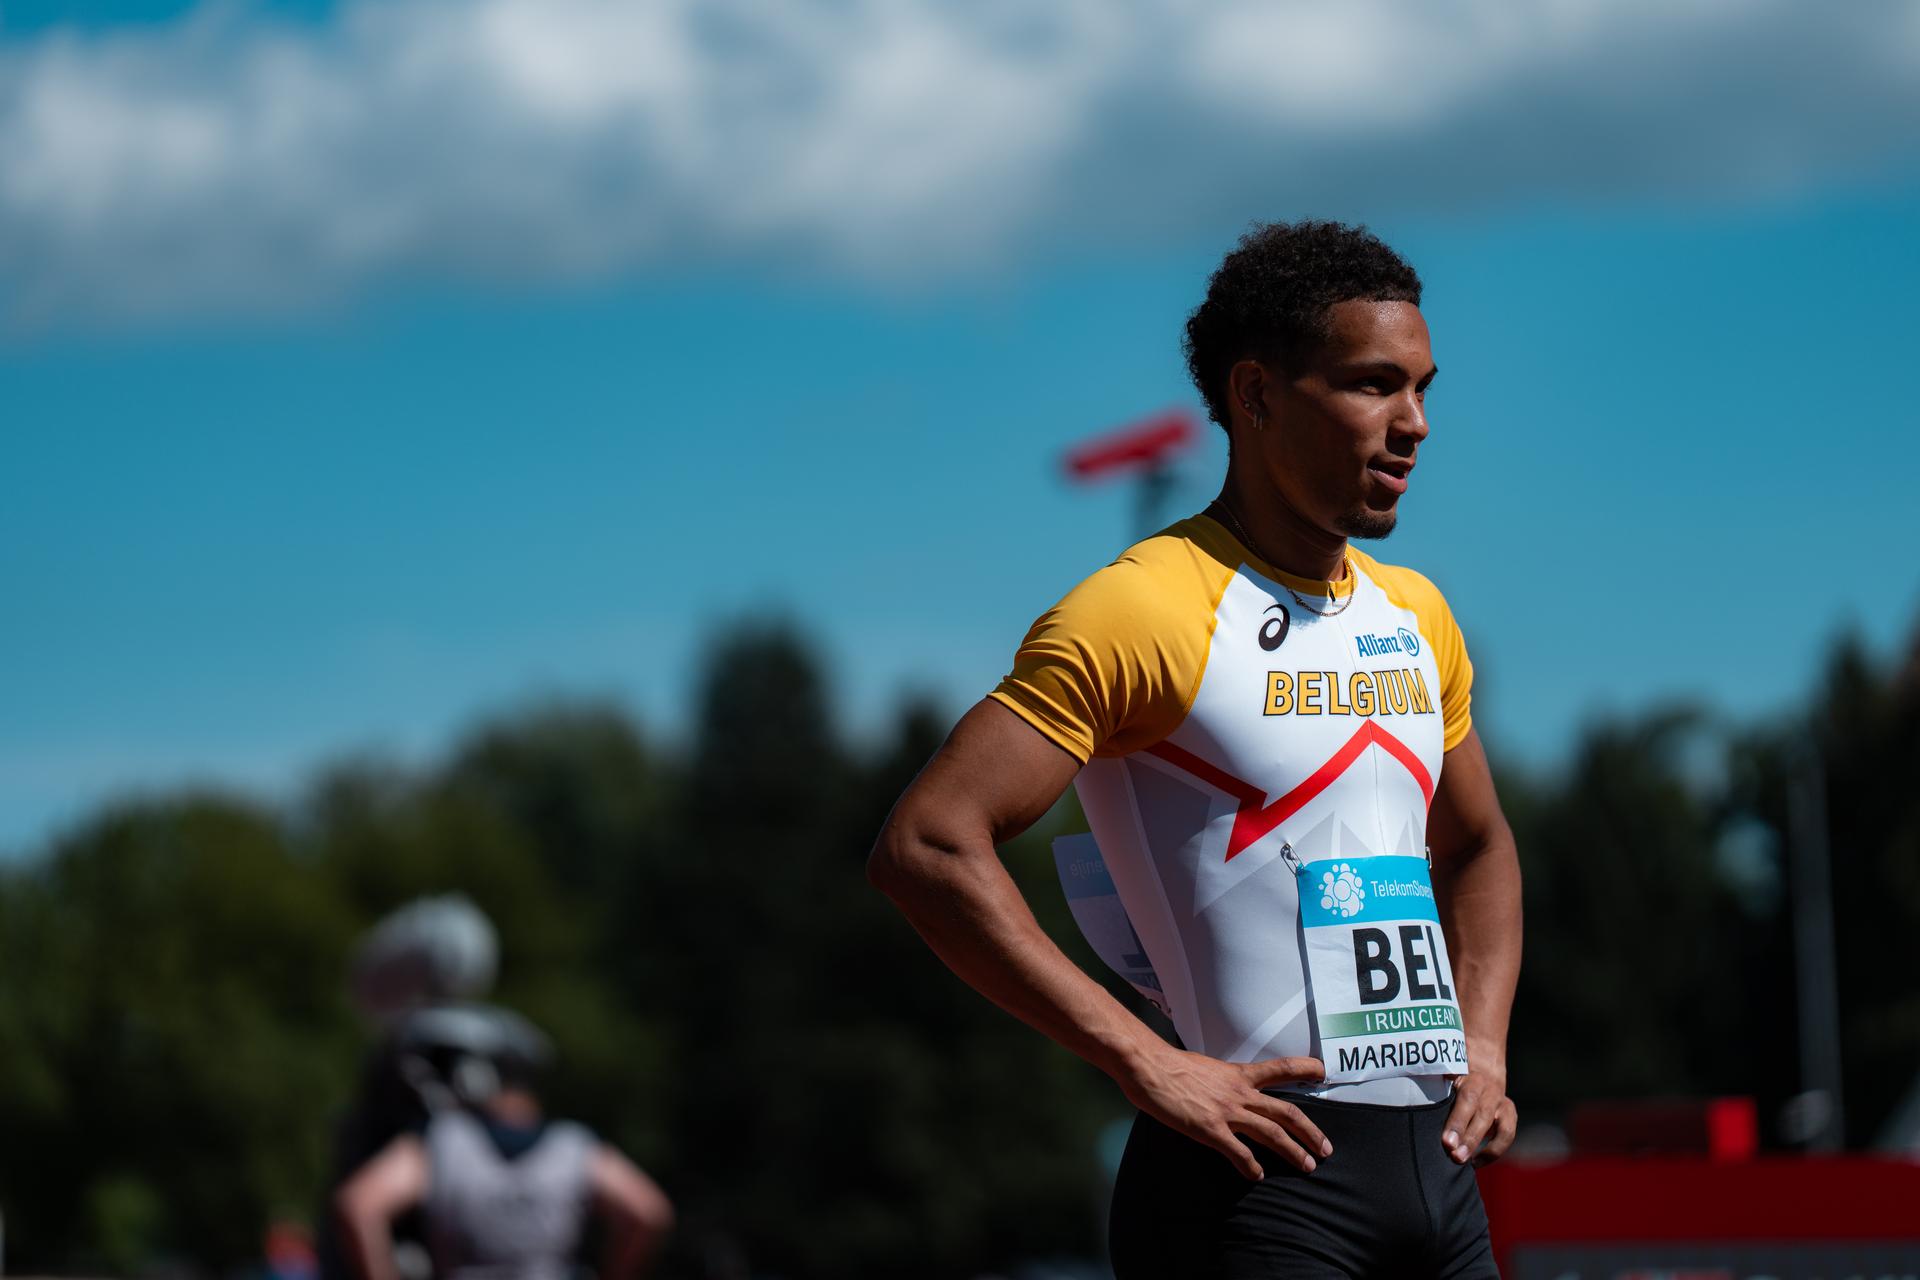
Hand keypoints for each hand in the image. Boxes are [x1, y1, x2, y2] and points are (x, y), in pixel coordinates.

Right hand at [1119, 1045, 1330, 1179]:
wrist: (1149, 1067)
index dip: (1305, 1069)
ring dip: (1293, 1151)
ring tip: (1307, 1165)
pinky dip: (1252, 1166)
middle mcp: (1240, 1093)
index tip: (1323, 1072)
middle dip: (1311, 1132)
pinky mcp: (1210, 1130)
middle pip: (1287, 1112)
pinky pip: (1239, 1153)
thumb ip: (1222, 1080)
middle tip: (1326, 1149)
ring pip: (1272, 1133)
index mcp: (1239, 1075)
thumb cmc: (1171, 1065)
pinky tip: (1257, 1175)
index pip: (1281, 1068)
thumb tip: (1224, 1089)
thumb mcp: (1206, 1067)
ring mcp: (1227, 1112)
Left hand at [1442, 1066, 1516, 1165]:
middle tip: (1454, 1156)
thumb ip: (1436, 1082)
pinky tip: (1476, 1162)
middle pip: (1482, 1116)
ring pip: (1500, 1127)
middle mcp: (1490, 1089)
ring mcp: (1501, 1102)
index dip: (1457, 1122)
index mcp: (1472, 1078)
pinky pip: (1507, 1135)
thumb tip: (1414, 1091)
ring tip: (1466, 1162)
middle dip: (1468, 1138)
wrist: (1481, 1067)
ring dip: (1485, 1148)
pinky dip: (1494, 1151)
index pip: (1467, 1099)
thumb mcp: (1445, 1072)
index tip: (1447, 1141)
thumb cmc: (1454, 1075)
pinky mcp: (1509, 1114)